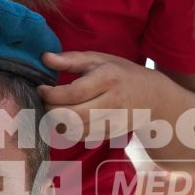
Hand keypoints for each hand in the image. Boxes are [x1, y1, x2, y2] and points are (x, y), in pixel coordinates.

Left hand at [39, 50, 161, 144]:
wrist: (153, 97)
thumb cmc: (121, 73)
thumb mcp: (100, 59)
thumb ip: (71, 59)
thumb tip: (44, 57)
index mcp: (108, 79)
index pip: (74, 92)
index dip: (52, 94)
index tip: (41, 89)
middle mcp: (113, 102)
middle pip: (73, 116)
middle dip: (51, 111)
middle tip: (44, 102)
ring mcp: (114, 121)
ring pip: (77, 130)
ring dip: (57, 123)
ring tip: (52, 110)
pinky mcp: (112, 133)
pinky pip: (83, 137)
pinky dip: (69, 131)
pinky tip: (65, 120)